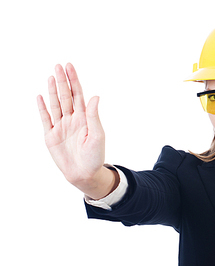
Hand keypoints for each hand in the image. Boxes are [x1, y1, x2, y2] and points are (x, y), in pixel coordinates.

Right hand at [37, 63, 114, 198]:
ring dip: (53, 90)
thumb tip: (95, 96)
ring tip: (52, 76)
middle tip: (59, 65)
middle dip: (63, 81)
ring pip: (56, 104)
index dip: (74, 81)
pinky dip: (42, 108)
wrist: (84, 174)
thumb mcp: (97, 135)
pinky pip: (45, 119)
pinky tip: (40, 96)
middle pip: (66, 96)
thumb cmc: (95, 156)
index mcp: (85, 118)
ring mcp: (61, 126)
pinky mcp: (51, 136)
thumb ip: (94, 116)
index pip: (78, 95)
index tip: (70, 67)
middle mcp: (72, 119)